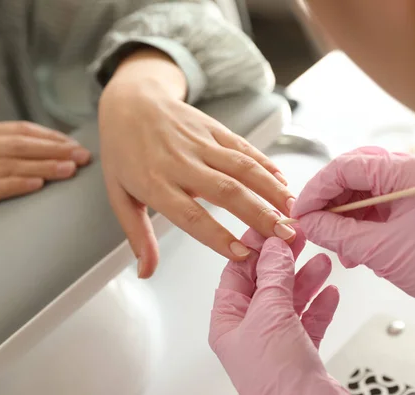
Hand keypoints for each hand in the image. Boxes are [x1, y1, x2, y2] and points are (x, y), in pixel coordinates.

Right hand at [0, 121, 90, 227]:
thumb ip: (13, 154)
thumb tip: (61, 154)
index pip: (21, 130)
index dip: (52, 137)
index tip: (77, 146)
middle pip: (18, 145)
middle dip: (54, 150)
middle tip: (82, 157)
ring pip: (8, 165)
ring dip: (43, 167)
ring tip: (68, 170)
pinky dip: (16, 185)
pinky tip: (37, 185)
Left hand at [99, 50, 294, 278]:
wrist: (131, 101)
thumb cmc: (124, 153)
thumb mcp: (120, 196)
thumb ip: (137, 235)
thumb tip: (145, 273)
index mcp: (155, 183)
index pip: (190, 214)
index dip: (218, 236)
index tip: (243, 254)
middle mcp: (181, 162)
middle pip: (226, 190)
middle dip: (259, 214)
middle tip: (285, 236)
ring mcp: (200, 143)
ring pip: (242, 167)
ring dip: (271, 189)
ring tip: (294, 211)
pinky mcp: (214, 129)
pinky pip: (244, 147)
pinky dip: (267, 164)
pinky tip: (284, 182)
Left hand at [209, 228, 351, 394]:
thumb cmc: (276, 379)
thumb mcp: (270, 314)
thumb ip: (274, 276)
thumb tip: (274, 247)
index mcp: (228, 321)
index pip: (237, 272)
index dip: (254, 247)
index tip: (271, 225)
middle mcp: (249, 331)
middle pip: (266, 283)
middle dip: (284, 259)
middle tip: (300, 236)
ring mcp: (275, 342)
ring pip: (290, 300)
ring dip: (306, 279)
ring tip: (321, 261)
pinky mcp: (300, 353)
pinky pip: (309, 320)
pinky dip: (320, 304)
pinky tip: (330, 292)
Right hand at [292, 146, 414, 360]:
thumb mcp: (378, 250)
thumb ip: (336, 233)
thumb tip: (306, 222)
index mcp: (409, 171)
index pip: (347, 166)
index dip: (317, 189)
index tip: (300, 210)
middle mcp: (412, 168)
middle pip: (352, 172)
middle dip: (328, 200)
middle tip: (310, 222)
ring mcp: (412, 182)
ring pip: (359, 187)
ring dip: (342, 214)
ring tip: (333, 241)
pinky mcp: (410, 198)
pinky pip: (372, 200)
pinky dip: (356, 220)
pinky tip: (349, 244)